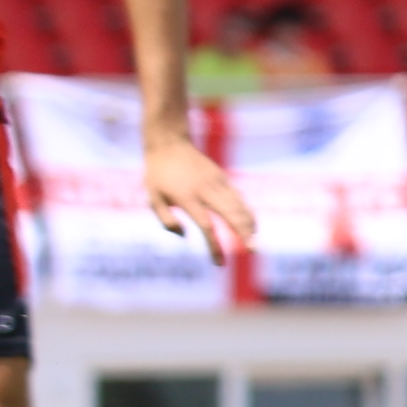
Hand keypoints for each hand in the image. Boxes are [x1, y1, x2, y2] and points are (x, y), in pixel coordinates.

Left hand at [136, 127, 255, 259]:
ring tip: (255, 241)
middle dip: (244, 234)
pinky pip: (238, 198)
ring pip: (239, 206)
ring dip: (249, 224)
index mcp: (187, 198)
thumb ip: (166, 220)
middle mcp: (206, 191)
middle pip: (231, 215)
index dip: (215, 246)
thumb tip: (185, 235)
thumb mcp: (152, 198)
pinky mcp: (223, 178)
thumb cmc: (157, 174)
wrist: (169, 144)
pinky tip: (250, 224)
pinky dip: (246, 212)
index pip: (206, 227)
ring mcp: (217, 183)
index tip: (219, 263)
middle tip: (253, 250)